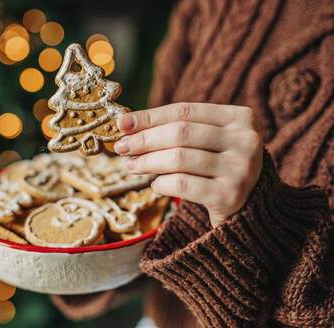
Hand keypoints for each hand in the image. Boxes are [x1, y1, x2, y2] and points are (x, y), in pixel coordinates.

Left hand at [114, 102, 262, 227]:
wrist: (249, 208)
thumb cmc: (218, 168)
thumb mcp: (207, 142)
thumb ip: (177, 130)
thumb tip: (126, 124)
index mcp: (240, 117)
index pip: (184, 111)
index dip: (149, 116)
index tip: (122, 123)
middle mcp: (246, 140)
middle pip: (180, 133)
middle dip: (144, 139)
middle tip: (121, 147)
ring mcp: (241, 168)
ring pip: (179, 158)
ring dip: (147, 162)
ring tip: (131, 166)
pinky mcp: (231, 195)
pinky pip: (183, 184)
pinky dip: (162, 184)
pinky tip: (155, 185)